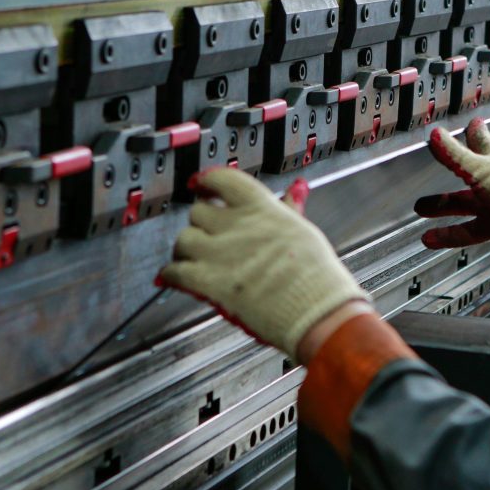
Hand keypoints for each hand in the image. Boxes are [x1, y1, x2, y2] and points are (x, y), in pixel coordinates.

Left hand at [159, 167, 369, 358]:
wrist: (315, 310)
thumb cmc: (316, 276)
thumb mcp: (304, 231)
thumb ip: (289, 209)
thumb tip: (296, 189)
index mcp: (261, 208)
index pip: (222, 179)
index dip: (207, 181)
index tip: (202, 184)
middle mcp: (236, 225)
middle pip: (198, 212)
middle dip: (201, 224)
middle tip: (208, 234)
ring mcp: (220, 253)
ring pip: (183, 240)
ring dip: (185, 250)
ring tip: (194, 259)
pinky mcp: (208, 282)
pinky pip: (175, 271)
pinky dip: (172, 275)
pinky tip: (176, 278)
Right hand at [414, 118, 489, 249]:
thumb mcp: (479, 167)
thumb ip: (454, 154)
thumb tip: (435, 135)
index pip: (479, 140)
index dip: (471, 132)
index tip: (469, 125)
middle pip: (466, 172)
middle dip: (450, 169)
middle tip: (432, 167)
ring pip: (462, 203)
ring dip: (441, 206)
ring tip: (421, 208)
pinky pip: (466, 230)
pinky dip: (448, 234)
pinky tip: (429, 238)